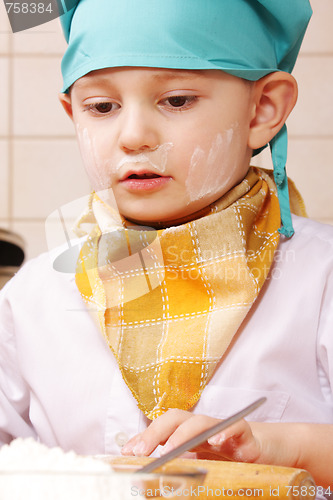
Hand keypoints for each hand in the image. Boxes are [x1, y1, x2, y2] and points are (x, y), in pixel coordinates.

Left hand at [121, 408, 260, 462]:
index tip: (128, 452)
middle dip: (156, 432)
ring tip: (170, 450)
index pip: (162, 425)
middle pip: (176, 418)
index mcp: (187, 430)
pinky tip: (216, 442)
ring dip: (183, 434)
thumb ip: (169, 456)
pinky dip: (225, 432)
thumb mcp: (194, 457)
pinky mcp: (243, 433)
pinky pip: (234, 427)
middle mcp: (201, 425)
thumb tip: (135, 457)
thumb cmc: (222, 454)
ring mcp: (221, 427)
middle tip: (142, 451)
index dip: (145, 435)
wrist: (256, 450)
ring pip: (200, 421)